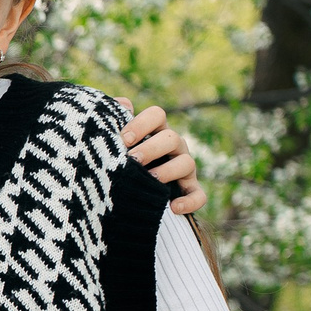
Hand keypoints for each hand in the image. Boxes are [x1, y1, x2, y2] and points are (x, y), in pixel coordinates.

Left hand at [116, 101, 204, 216]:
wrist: (120, 196)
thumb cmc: (116, 161)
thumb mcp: (111, 142)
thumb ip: (113, 122)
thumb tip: (123, 103)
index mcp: (154, 130)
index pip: (156, 115)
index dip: (142, 124)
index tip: (123, 140)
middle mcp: (172, 146)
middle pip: (171, 138)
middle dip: (151, 149)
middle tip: (132, 160)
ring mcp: (183, 168)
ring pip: (187, 163)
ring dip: (168, 171)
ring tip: (149, 180)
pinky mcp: (188, 190)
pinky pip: (198, 195)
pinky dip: (190, 201)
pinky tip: (173, 207)